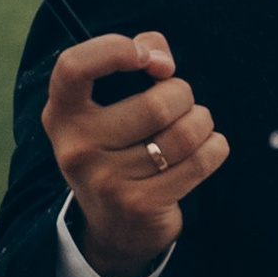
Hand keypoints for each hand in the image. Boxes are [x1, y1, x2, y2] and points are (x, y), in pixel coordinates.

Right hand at [41, 32, 226, 276]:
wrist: (113, 227)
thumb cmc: (120, 144)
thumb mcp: (110, 103)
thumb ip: (139, 58)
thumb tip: (162, 60)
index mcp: (62, 114)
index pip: (74, 67)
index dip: (114, 49)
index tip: (146, 58)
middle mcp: (77, 148)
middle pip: (157, 104)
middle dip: (182, 95)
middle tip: (180, 105)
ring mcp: (106, 181)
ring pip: (184, 133)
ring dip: (201, 122)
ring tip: (194, 127)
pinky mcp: (140, 205)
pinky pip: (200, 161)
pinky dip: (215, 147)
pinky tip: (206, 149)